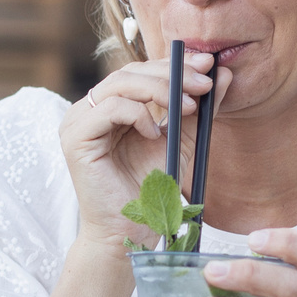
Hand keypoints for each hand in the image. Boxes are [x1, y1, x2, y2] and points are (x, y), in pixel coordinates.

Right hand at [59, 50, 219, 250]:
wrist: (131, 232)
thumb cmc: (152, 191)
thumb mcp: (182, 141)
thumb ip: (198, 109)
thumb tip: (222, 73)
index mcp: (110, 107)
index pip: (141, 72)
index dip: (174, 64)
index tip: (208, 64)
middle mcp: (90, 110)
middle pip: (130, 72)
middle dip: (172, 74)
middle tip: (203, 84)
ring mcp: (77, 122)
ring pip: (119, 84)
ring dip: (159, 90)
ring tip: (186, 108)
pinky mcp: (74, 139)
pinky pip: (108, 108)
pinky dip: (137, 114)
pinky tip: (154, 134)